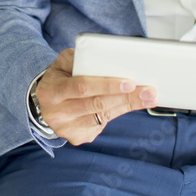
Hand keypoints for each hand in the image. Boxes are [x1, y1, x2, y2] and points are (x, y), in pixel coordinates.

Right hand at [35, 48, 157, 145]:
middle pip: (96, 104)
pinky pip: (101, 126)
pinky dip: (117, 114)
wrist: (46, 101)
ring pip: (102, 116)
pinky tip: (129, 105)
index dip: (107, 85)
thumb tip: (112, 60)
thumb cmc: (61, 77)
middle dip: (125, 97)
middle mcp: (56, 113)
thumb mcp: (64, 62)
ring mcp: (66, 128)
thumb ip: (83, 58)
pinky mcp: (76, 137)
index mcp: (51, 90)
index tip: (130, 82)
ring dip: (127, 106)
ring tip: (148, 97)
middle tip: (148, 91)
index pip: (82, 87)